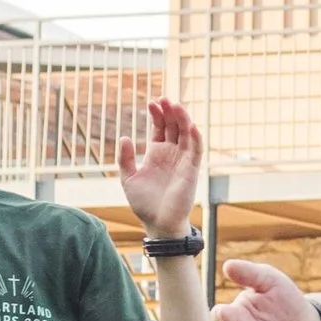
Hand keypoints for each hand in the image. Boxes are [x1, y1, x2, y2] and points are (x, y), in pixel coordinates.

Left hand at [119, 98, 202, 238]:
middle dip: (170, 111)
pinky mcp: (191, 170)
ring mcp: (183, 161)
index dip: (157, 114)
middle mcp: (171, 154)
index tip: (152, 102)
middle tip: (164, 98)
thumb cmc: (144, 204)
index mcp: (157, 154)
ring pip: (186, 134)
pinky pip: (196, 150)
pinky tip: (191, 125)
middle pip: (174, 126)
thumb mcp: (128, 178)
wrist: (158, 223)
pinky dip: (195, 137)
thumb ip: (125, 158)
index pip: (160, 128)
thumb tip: (125, 136)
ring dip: (183, 119)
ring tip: (176, 105)